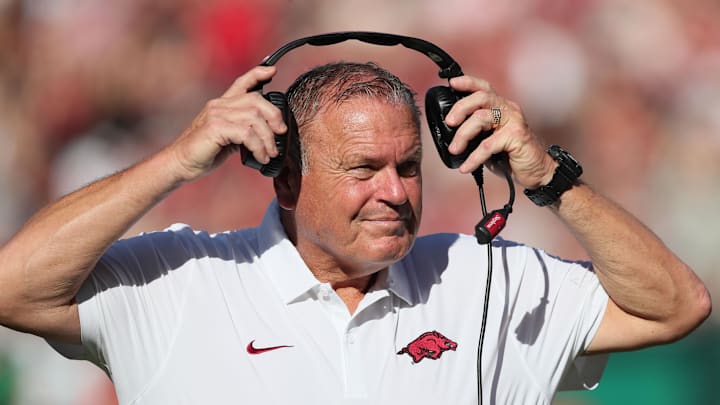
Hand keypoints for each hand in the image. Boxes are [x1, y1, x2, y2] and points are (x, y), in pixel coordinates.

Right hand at [168, 66, 287, 181]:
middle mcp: (219, 105)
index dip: (258, 73)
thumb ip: (245, 131)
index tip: (272, 71)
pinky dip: (258, 146)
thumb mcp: (229, 138)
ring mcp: (216, 114)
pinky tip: (260, 157)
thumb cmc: (205, 152)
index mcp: (222, 104)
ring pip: (254, 117)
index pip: (242, 82)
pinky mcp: (215, 127)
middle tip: (281, 134)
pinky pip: (246, 133)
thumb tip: (270, 135)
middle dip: (274, 116)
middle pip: (256, 100)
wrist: (181, 163)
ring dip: (267, 138)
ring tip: (270, 153)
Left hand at [444, 75, 556, 189]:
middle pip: (481, 97)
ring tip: (454, 149)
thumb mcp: (489, 140)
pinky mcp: (516, 136)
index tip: (452, 83)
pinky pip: (488, 145)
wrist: (537, 171)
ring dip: (463, 134)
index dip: (468, 83)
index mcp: (501, 107)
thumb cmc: (511, 155)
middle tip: (449, 122)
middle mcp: (508, 109)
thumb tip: (450, 134)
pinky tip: (466, 167)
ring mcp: (514, 121)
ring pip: (481, 117)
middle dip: (461, 108)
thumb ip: (474, 133)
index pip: (484, 88)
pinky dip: (474, 158)